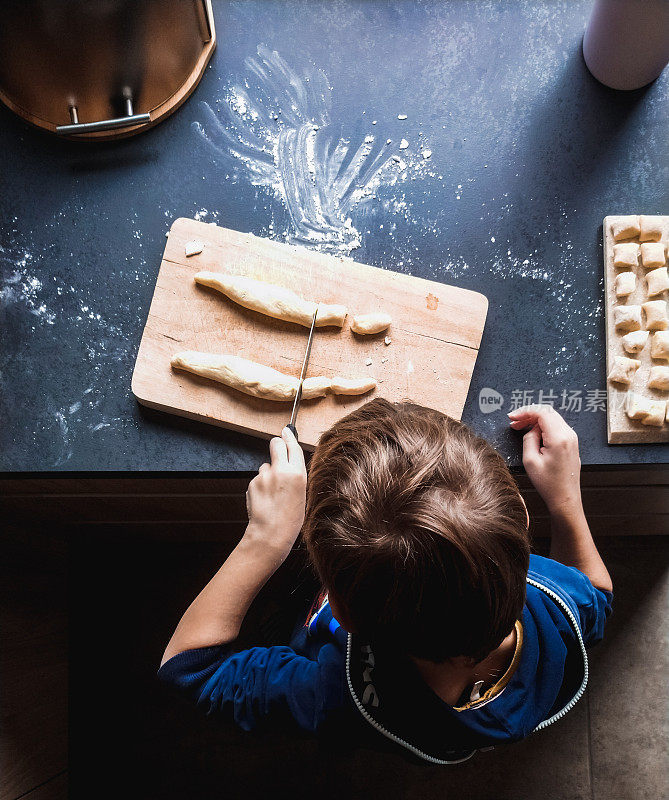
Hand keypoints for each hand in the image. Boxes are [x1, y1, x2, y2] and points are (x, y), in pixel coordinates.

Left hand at [244, 426, 306, 558]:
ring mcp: (264, 476)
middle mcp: (281, 471)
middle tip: (277, 449)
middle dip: (276, 444)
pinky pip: (258, 479)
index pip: (293, 447)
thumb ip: (295, 476)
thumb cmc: (289, 520)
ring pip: (265, 465)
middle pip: (276, 444)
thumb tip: (288, 463)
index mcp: (298, 474)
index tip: (286, 431)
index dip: (290, 437)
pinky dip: (260, 486)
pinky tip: (265, 499)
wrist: (270, 534)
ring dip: (268, 473)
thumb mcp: (301, 495)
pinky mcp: (252, 483)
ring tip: (272, 493)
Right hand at [508, 405, 582, 516]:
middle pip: (548, 413)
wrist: (565, 498)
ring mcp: (572, 439)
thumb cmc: (549, 484)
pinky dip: (544, 426)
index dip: (524, 412)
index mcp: (559, 438)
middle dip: (529, 415)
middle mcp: (569, 435)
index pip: (541, 413)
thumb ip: (529, 438)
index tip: (513, 417)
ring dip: (536, 420)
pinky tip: (534, 433)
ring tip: (522, 427)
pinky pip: (557, 427)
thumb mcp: (530, 460)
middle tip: (515, 422)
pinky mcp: (572, 443)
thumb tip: (531, 429)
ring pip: (553, 418)